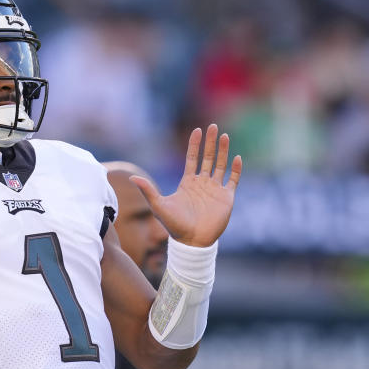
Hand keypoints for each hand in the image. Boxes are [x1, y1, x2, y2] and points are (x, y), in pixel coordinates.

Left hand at [132, 124, 241, 246]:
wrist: (192, 241)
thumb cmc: (174, 225)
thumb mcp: (158, 205)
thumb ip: (147, 190)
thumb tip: (132, 177)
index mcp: (188, 183)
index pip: (192, 158)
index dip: (194, 145)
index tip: (197, 130)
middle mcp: (202, 183)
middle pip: (207, 158)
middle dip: (210, 142)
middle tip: (212, 126)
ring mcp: (215, 190)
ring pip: (220, 165)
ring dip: (223, 151)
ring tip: (224, 136)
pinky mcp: (226, 198)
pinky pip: (233, 180)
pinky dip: (235, 169)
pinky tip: (237, 157)